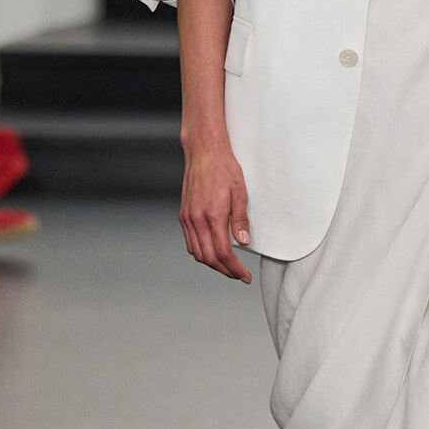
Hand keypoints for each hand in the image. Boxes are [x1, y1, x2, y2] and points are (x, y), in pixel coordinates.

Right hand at [179, 139, 251, 281]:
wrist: (203, 152)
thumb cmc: (224, 168)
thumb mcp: (240, 192)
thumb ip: (241, 219)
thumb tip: (243, 242)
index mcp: (212, 216)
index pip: (223, 253)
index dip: (234, 269)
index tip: (244, 276)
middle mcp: (196, 220)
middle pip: (209, 258)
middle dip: (225, 270)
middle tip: (239, 275)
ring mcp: (187, 218)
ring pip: (197, 253)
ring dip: (212, 264)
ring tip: (227, 266)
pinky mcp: (183, 215)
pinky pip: (189, 242)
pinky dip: (201, 253)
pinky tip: (212, 252)